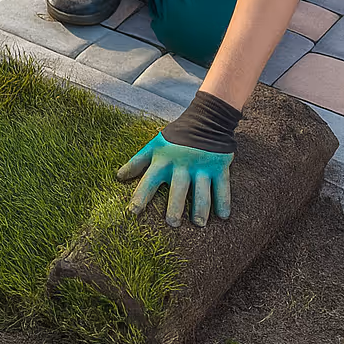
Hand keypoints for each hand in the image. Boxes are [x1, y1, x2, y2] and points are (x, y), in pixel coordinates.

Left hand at [117, 132, 232, 226]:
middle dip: (175, 206)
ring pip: (202, 190)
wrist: (206, 119)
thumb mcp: (154, 145)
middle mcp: (182, 165)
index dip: (140, 196)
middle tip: (172, 223)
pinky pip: (222, 186)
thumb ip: (137, 162)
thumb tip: (119, 176)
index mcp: (164, 160)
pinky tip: (223, 216)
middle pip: (178, 189)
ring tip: (198, 224)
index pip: (149, 180)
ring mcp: (202, 166)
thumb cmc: (176, 136)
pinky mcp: (219, 166)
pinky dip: (223, 201)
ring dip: (200, 208)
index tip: (133, 212)